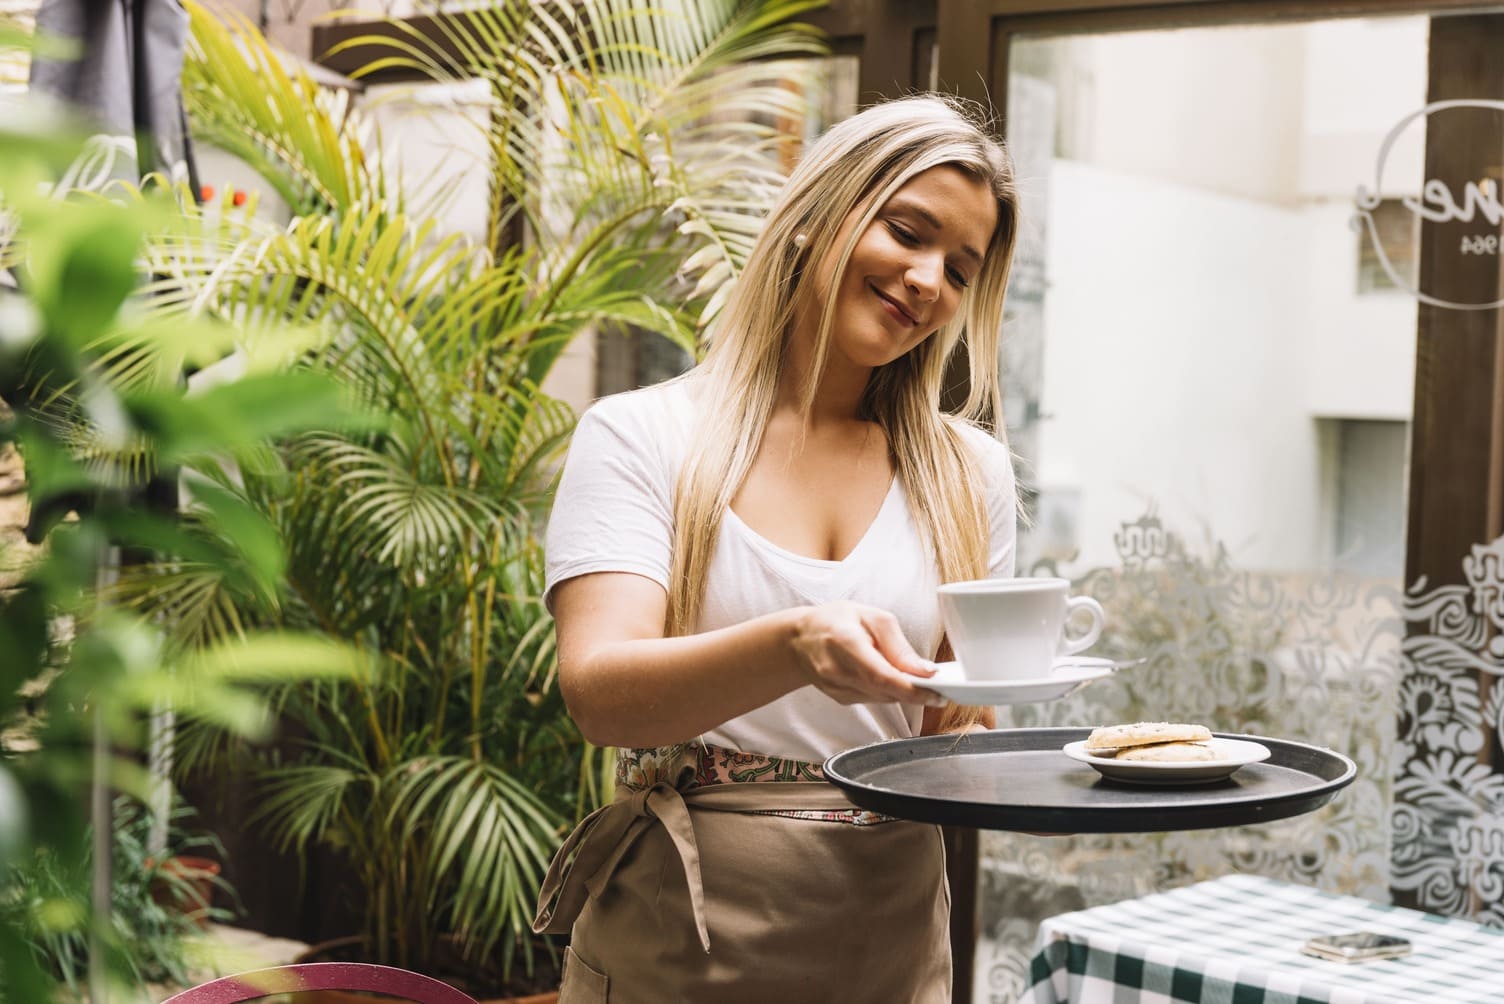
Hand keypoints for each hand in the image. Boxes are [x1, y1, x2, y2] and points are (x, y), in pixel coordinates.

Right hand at [788, 602, 946, 707]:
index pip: (882, 675)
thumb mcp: (872, 617)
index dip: (912, 689)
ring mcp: (836, 688)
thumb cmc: (837, 620)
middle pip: (884, 691)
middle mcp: (837, 670)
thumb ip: (899, 646)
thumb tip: (925, 671)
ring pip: (882, 698)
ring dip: (902, 691)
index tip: (937, 694)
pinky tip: (888, 677)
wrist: (800, 639)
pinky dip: (887, 691)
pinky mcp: (840, 698)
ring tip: (916, 679)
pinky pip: (873, 699)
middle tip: (940, 688)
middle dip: (916, 692)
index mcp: (845, 642)